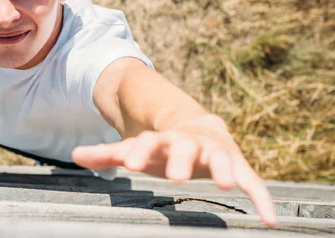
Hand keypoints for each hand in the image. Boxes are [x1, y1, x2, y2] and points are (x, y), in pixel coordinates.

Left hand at [72, 121, 276, 226]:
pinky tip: (270, 219)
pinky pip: (252, 181)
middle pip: (183, 146)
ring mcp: (214, 151)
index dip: (138, 151)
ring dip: (221, 168)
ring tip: (224, 183)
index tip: (130, 163)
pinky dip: (261, 197)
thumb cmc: (161, 144)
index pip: (147, 142)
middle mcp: (188, 141)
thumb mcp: (135, 148)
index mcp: (161, 139)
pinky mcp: (236, 164)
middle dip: (179, 158)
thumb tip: (74, 154)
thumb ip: (108, 154)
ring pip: (219, 157)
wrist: (197, 125)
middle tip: (174, 176)